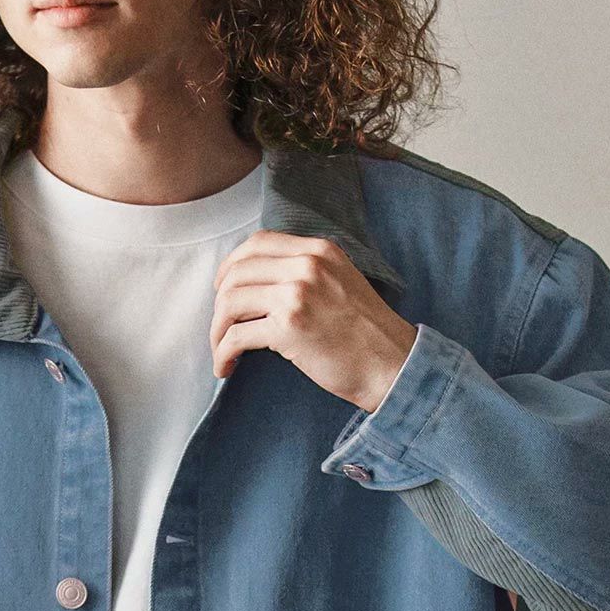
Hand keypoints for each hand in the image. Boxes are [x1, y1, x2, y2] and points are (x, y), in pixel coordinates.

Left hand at [211, 229, 417, 412]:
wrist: (391, 365)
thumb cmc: (367, 333)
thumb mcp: (342, 282)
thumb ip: (308, 273)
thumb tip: (259, 283)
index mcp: (319, 251)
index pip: (258, 242)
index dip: (231, 264)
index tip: (223, 286)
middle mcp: (307, 266)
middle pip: (238, 272)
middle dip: (219, 302)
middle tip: (220, 325)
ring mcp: (297, 295)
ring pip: (230, 302)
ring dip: (217, 330)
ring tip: (221, 349)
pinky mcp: (289, 329)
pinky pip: (237, 336)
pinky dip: (224, 354)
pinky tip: (226, 367)